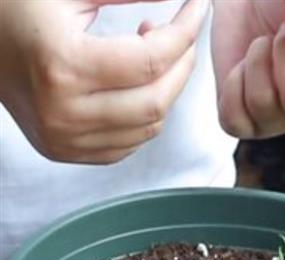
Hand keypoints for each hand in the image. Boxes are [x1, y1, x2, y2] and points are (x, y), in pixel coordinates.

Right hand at [0, 0, 204, 163]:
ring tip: (152, 55)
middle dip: (183, 64)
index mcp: (61, 66)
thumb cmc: (18, 8)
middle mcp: (62, 113)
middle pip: (157, 100)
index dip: (186, 31)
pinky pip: (130, 142)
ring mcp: (63, 139)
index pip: (151, 60)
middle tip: (179, 34)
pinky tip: (136, 85)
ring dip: (167, 89)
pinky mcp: (66, 152)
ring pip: (150, 126)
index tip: (198, 8)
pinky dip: (146, 115)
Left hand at [212, 0, 284, 137]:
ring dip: (257, 60)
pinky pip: (234, 116)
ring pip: (263, 103)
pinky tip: (242, 67)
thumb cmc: (281, 7)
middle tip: (282, 30)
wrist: (242, 11)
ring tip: (261, 44)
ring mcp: (281, 122)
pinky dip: (233, 83)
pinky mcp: (246, 126)